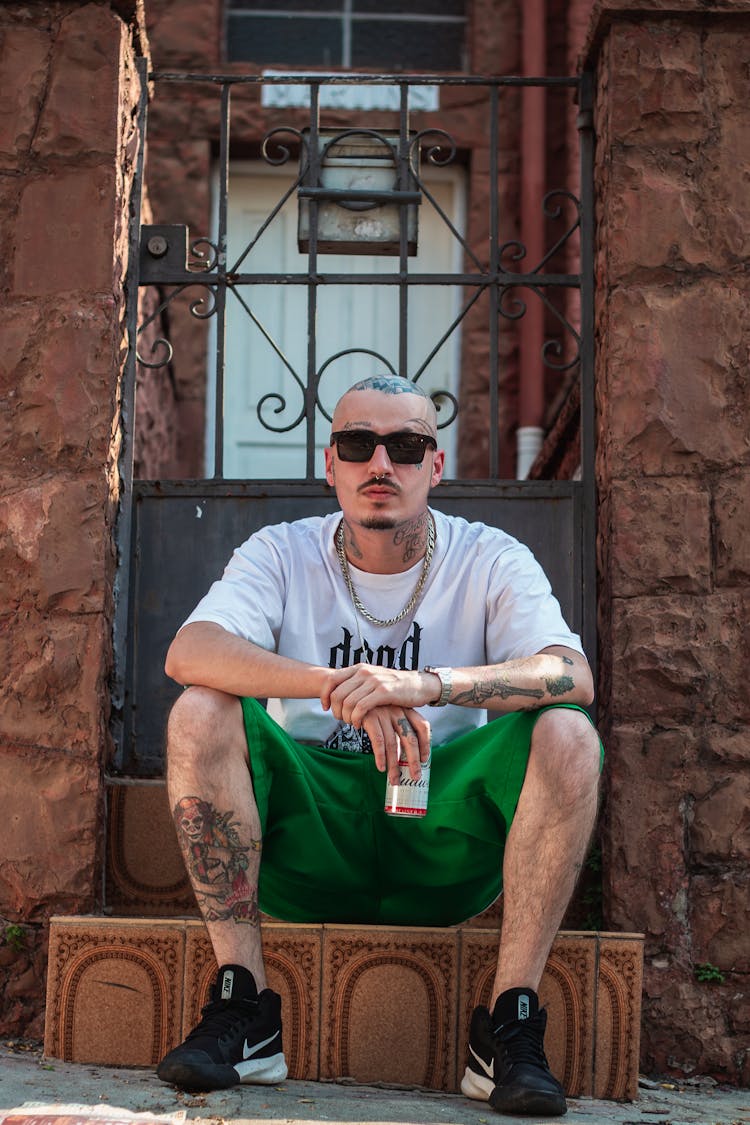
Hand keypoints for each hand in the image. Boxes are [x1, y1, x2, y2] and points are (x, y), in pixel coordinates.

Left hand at [321, 663, 435, 726]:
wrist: (418, 685)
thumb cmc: (393, 686)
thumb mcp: (372, 680)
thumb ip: (356, 683)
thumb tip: (336, 694)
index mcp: (359, 668)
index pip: (331, 680)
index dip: (324, 695)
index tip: (325, 708)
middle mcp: (364, 672)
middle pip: (337, 694)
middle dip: (336, 711)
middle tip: (341, 720)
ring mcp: (374, 681)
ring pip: (348, 702)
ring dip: (346, 717)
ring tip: (352, 723)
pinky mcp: (383, 692)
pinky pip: (361, 708)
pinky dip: (356, 719)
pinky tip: (359, 724)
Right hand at [359, 705, 430, 783]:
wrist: (350, 691)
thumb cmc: (371, 706)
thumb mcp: (388, 711)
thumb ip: (395, 726)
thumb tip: (402, 752)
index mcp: (405, 709)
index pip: (422, 726)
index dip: (425, 743)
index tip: (424, 759)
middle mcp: (398, 711)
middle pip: (410, 739)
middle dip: (413, 761)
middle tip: (415, 777)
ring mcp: (384, 714)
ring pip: (393, 744)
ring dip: (394, 765)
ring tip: (394, 780)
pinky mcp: (370, 717)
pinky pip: (378, 740)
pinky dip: (380, 756)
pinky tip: (381, 767)